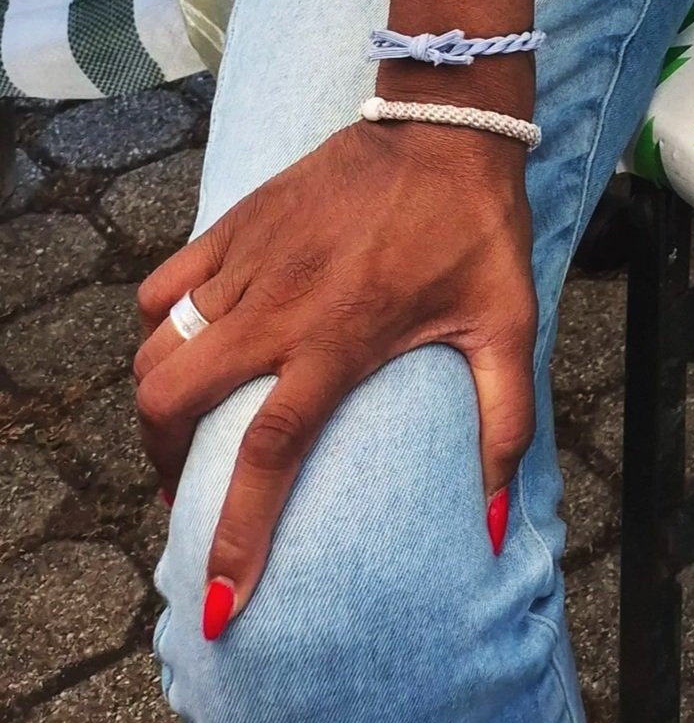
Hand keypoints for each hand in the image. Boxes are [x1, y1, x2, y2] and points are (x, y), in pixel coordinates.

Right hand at [135, 120, 537, 629]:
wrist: (447, 123)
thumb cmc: (478, 227)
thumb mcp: (507, 326)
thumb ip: (504, 424)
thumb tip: (495, 521)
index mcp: (338, 341)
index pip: (268, 454)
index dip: (238, 534)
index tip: (223, 599)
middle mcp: (278, 309)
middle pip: (172, 401)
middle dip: (164, 461)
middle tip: (188, 483)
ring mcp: (249, 263)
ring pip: (156, 349)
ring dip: (157, 400)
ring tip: (182, 425)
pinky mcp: (235, 224)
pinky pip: (163, 287)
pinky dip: (159, 324)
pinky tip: (187, 342)